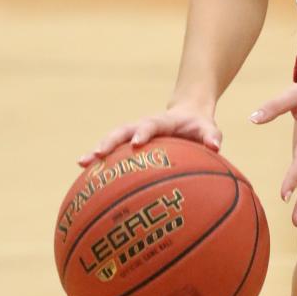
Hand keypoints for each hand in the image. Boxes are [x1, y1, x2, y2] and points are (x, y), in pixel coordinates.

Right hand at [78, 102, 221, 166]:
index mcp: (162, 121)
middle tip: (97, 154)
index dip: (143, 132)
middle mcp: (143, 126)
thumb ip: (211, 135)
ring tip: (81, 163)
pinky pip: (114, 154)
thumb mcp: (208, 128)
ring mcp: (134, 135)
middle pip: (122, 131)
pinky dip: (101, 163)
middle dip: (109, 141)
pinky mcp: (130, 145)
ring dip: (97, 151)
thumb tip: (215, 146)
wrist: (188, 114)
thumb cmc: (199, 125)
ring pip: (113, 141)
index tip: (136, 143)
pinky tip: (87, 181)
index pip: (150, 124)